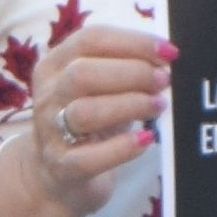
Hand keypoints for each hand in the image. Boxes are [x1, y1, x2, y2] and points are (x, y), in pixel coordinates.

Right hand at [0, 20, 172, 216]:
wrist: (56, 176)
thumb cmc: (89, 122)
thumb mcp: (99, 88)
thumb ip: (124, 67)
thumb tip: (167, 56)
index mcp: (54, 65)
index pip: (90, 40)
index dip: (133, 42)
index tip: (169, 51)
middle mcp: (47, 96)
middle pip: (83, 73)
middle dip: (132, 73)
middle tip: (164, 80)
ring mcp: (50, 133)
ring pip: (84, 112)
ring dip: (129, 105)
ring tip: (158, 106)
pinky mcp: (62, 168)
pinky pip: (90, 157)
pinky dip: (123, 147)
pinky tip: (146, 139)